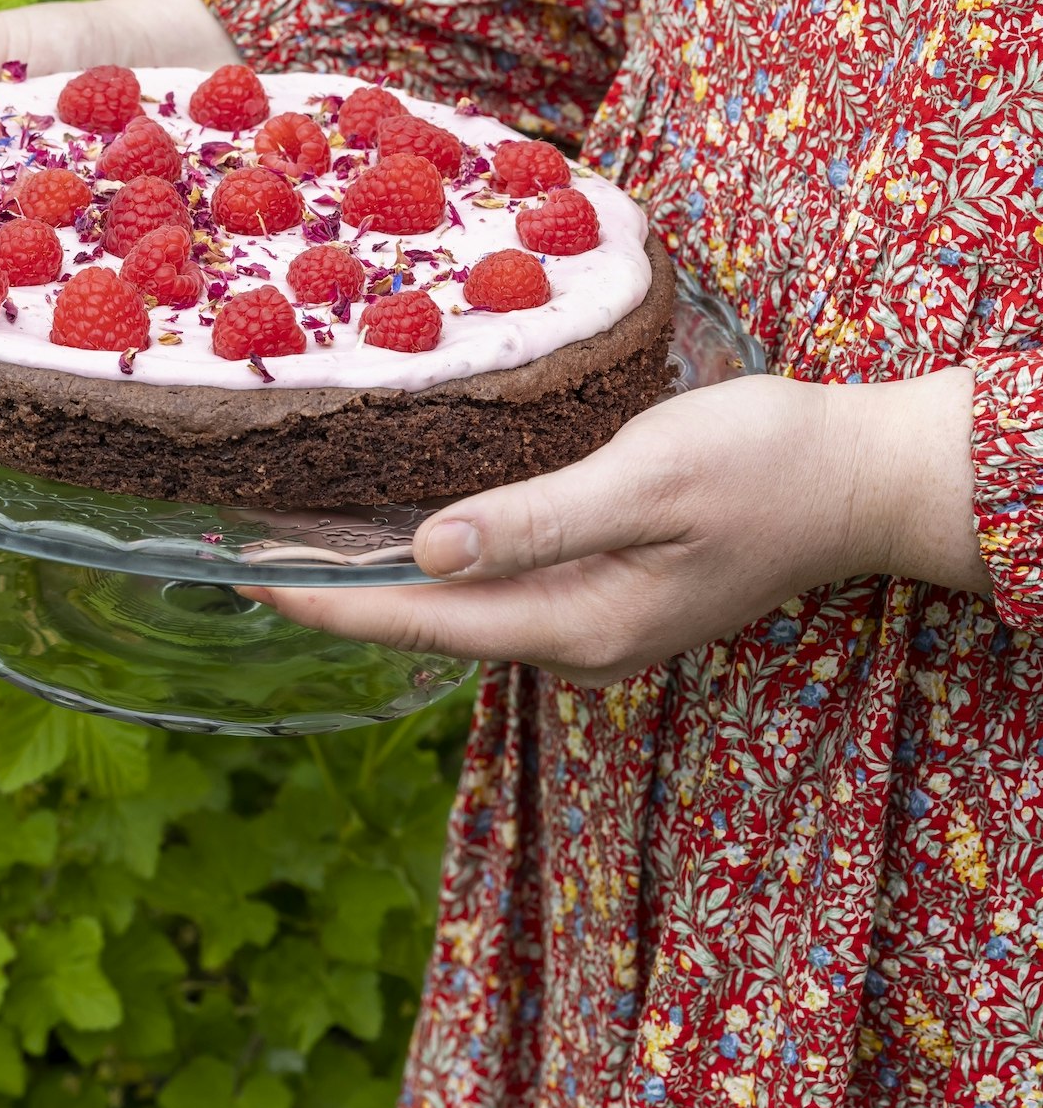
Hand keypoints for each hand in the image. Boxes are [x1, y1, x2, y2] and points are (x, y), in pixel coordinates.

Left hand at [242, 369, 988, 683]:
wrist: (863, 477)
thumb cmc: (765, 466)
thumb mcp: (648, 480)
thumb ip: (538, 521)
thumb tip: (427, 552)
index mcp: (578, 625)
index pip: (419, 621)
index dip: (327, 604)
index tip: (245, 581)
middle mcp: (575, 640)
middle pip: (427, 624)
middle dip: (337, 595)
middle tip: (247, 552)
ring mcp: (593, 621)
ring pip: (458, 607)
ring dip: (380, 579)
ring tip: (298, 540)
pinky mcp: (606, 589)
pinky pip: (497, 586)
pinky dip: (437, 559)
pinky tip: (401, 524)